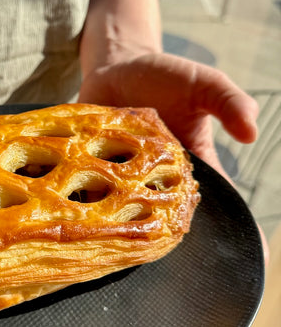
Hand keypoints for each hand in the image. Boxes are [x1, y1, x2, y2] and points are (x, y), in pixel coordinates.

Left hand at [78, 52, 269, 263]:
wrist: (116, 66)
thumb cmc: (165, 77)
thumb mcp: (203, 84)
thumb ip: (228, 102)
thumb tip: (251, 133)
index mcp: (188, 169)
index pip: (214, 203)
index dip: (227, 228)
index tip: (249, 259)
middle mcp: (154, 181)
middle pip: (163, 218)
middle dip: (162, 234)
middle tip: (157, 246)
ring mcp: (119, 180)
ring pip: (121, 213)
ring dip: (116, 222)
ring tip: (111, 235)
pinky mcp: (88, 172)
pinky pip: (85, 192)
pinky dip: (79, 200)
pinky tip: (74, 213)